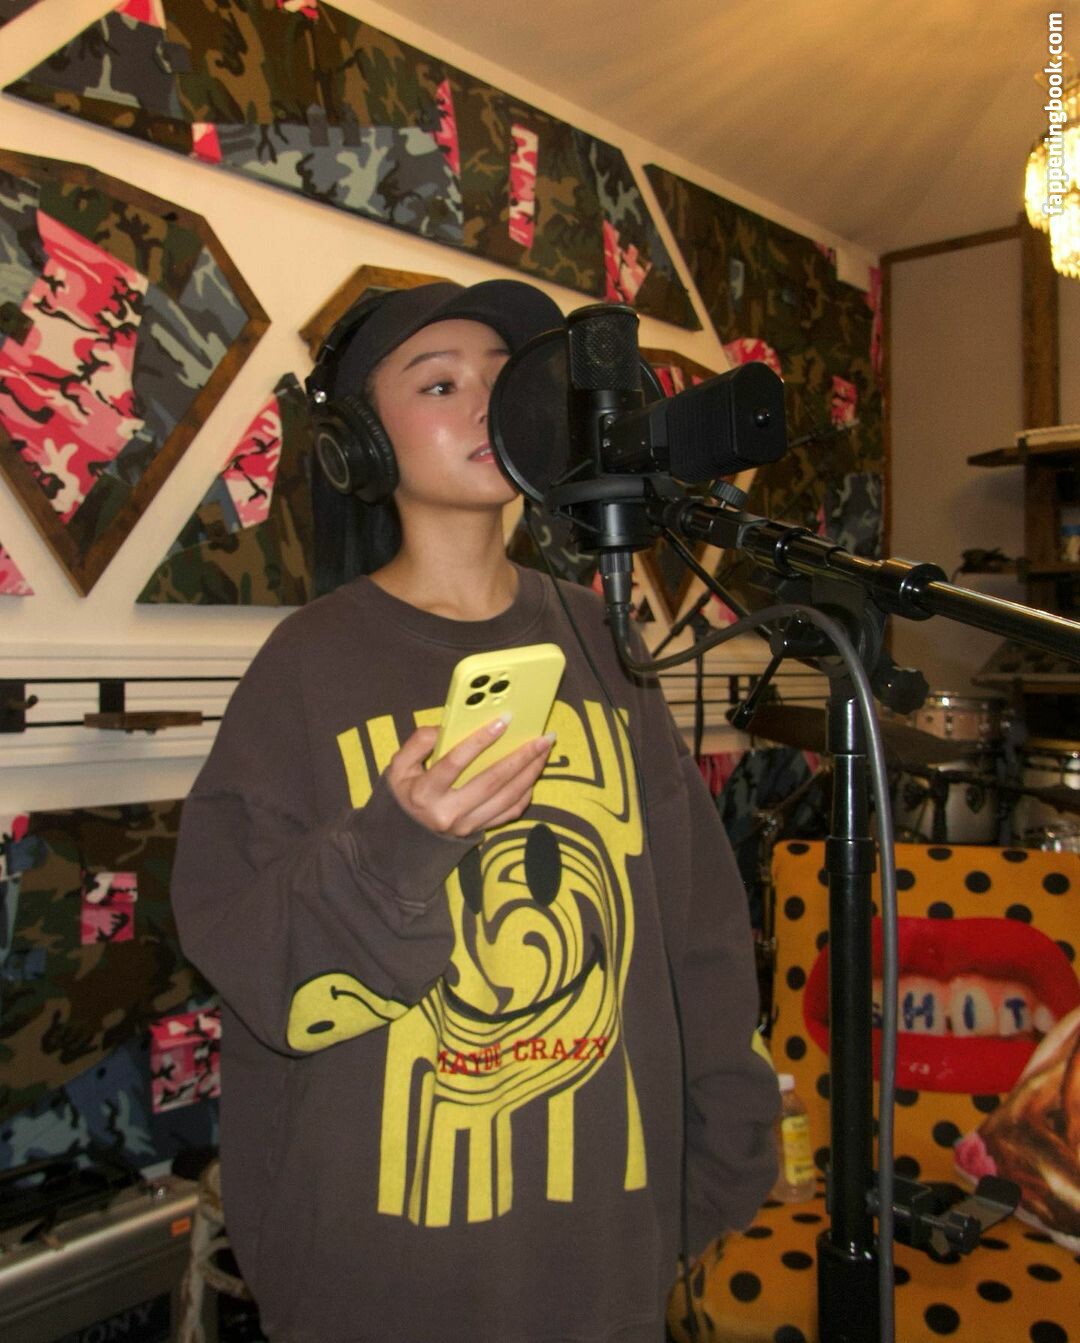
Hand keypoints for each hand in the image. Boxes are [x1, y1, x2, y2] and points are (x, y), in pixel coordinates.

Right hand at [386, 718, 553, 836]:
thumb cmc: (405, 793)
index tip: (503, 721)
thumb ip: (418, 744)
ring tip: (544, 750)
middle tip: (541, 737)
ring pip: (507, 797)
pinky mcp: (478, 831)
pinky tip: (533, 773)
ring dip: (530, 772)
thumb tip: (443, 727)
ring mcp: (466, 825)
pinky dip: (525, 793)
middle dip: (520, 757)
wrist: (405, 835)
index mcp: (425, 794)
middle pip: (491, 781)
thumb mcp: (398, 767)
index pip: (454, 764)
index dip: (479, 741)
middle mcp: (448, 813)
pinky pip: (509, 812)